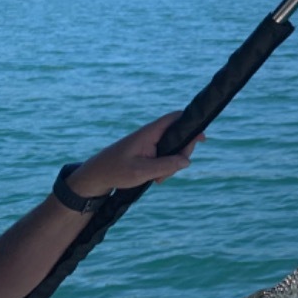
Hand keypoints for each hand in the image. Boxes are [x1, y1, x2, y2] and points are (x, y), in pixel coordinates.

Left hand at [66, 112, 202, 197]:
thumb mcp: (141, 171)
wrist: (95, 177)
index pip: (175, 118)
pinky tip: (155, 179)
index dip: (191, 123)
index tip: (202, 138)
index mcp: (149, 133)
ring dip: (171, 165)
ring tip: (158, 179)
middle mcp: (151, 136)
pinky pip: (164, 157)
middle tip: (171, 171)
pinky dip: (164, 168)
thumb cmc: (115, 171)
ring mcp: (149, 145)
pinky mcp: (147, 153)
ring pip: (172, 150)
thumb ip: (165, 165)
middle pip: (179, 137)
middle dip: (181, 154)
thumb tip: (187, 161)